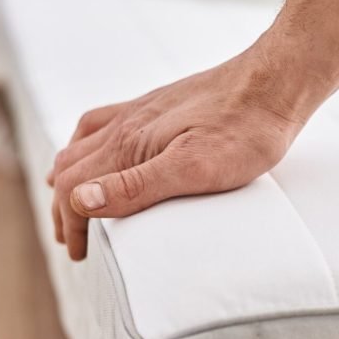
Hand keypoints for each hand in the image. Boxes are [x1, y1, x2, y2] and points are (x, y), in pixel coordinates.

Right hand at [47, 34, 318, 259]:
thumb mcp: (194, 169)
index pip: (75, 188)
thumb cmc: (244, 131)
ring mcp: (140, 112)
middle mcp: (125, 125)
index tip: (79, 254)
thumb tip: (80, 201)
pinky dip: (87, 144)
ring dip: (70, 176)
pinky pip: (104, 122)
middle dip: (64, 208)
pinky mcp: (158, 105)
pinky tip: (99, 148)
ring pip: (83, 144)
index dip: (72, 225)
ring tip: (70, 200)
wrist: (273, 85)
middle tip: (71, 241)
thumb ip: (136, 186)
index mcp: (128, 145)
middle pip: (71, 168)